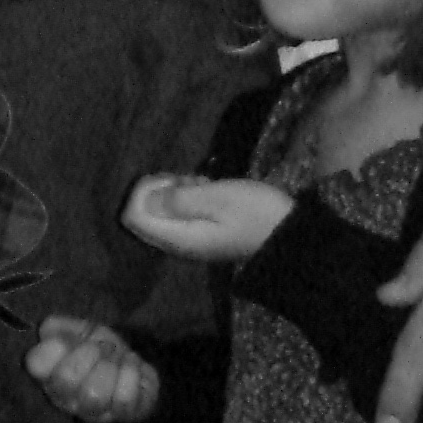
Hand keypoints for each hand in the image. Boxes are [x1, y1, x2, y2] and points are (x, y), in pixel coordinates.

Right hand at [26, 315, 158, 422]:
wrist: (131, 361)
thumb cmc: (98, 345)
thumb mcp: (76, 329)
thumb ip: (58, 327)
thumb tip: (49, 336)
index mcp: (48, 374)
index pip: (36, 364)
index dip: (56, 346)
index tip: (69, 339)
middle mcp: (66, 399)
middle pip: (66, 379)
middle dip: (89, 353)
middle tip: (102, 346)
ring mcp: (94, 412)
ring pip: (94, 395)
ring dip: (110, 365)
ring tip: (117, 357)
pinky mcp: (124, 415)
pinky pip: (124, 399)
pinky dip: (131, 374)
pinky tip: (130, 365)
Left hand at [125, 173, 296, 263]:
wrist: (290, 235)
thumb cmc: (256, 212)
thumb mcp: (217, 197)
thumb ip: (178, 199)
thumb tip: (144, 200)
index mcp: (178, 238)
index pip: (132, 217)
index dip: (143, 192)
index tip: (172, 181)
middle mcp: (178, 244)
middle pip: (143, 215)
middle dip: (158, 190)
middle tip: (188, 179)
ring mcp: (190, 240)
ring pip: (162, 212)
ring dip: (175, 191)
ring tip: (203, 183)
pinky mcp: (202, 233)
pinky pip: (180, 214)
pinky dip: (188, 197)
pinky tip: (209, 189)